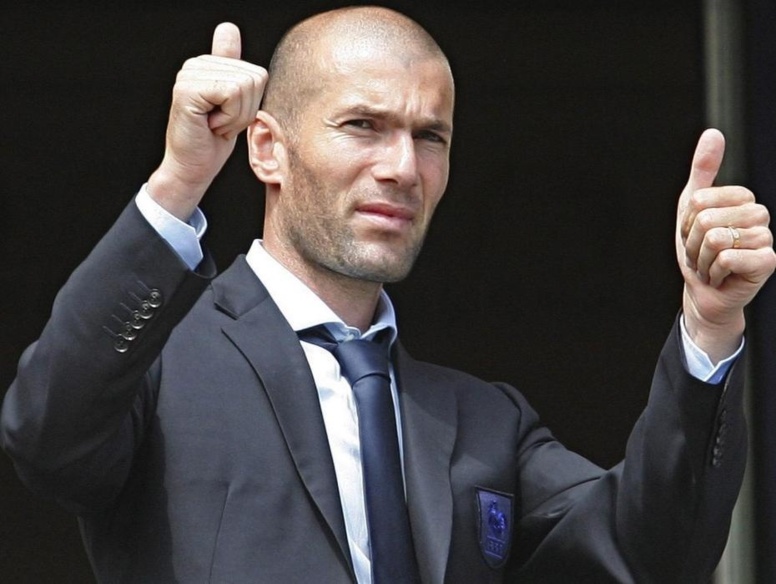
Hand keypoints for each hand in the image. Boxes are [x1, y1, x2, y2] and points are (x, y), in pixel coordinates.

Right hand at [147, 23, 267, 219]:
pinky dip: (228, 118)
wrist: (192, 168)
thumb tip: (228, 27)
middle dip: (245, 111)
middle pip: (254, 79)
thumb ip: (233, 69)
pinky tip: (210, 125)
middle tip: (221, 123)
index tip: (228, 117)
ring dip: (236, 116)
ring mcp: (189, 75)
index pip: (257, 74)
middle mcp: (195, 64)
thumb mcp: (233, 104)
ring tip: (214, 124)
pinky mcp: (187, 89)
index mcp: (208, 64)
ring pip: (244, 87)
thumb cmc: (212, 142)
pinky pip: (232, 94)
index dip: (252, 104)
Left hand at [677, 128, 775, 362]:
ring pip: (715, 239)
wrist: (704, 291)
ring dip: (702, 259)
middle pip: (706, 218)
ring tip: (711, 264)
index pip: (700, 199)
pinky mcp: (767, 262)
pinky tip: (721, 276)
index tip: (695, 235)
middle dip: (693, 242)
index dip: (687, 221)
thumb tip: (714, 134)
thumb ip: (703, 169)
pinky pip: (726, 258)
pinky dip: (713, 272)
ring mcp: (766, 238)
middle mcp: (759, 215)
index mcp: (742, 199)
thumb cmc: (699, 250)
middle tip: (703, 253)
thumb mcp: (691, 207)